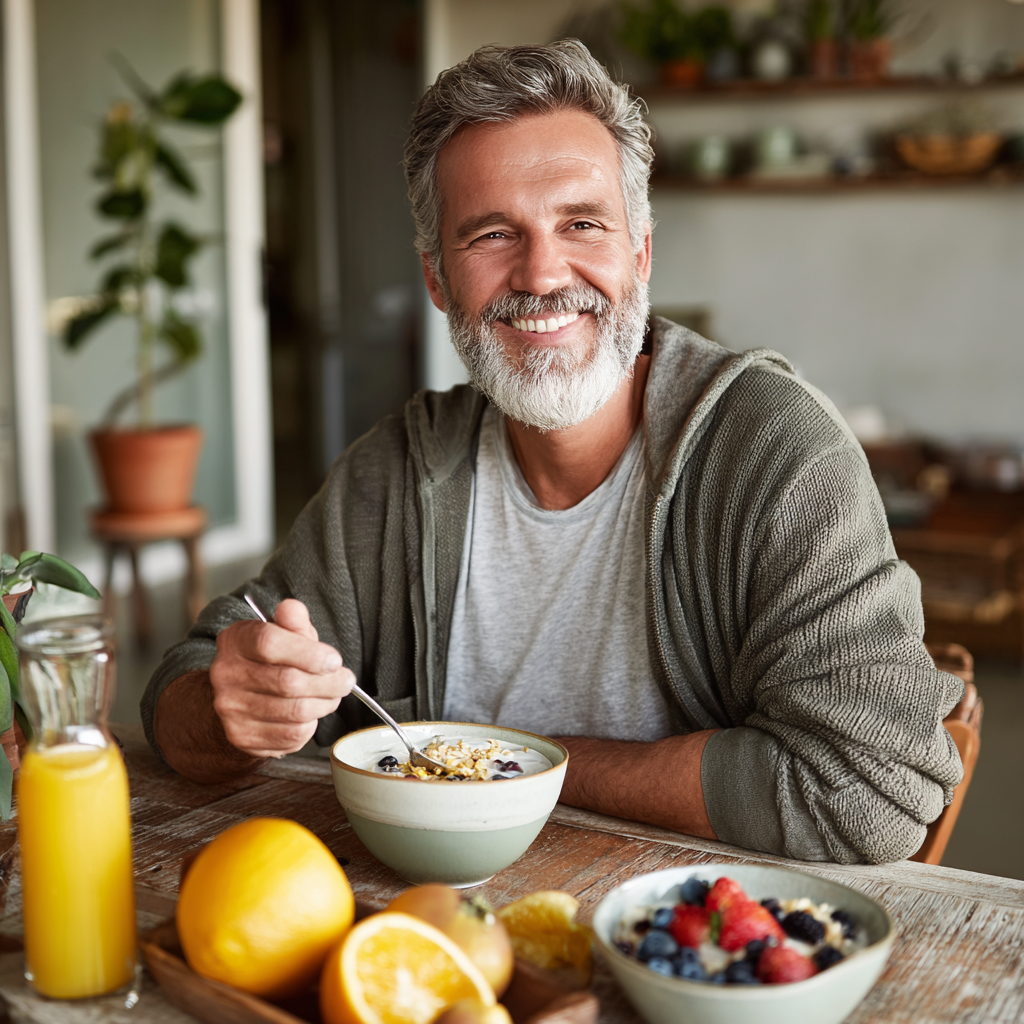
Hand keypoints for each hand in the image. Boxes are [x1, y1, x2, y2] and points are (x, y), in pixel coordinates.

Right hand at [209, 598, 354, 757]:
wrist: (242, 696)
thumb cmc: (271, 660)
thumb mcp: (284, 633)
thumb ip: (292, 621)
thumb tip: (292, 608)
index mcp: (235, 640)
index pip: (269, 643)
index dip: (309, 654)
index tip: (334, 660)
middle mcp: (225, 674)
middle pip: (288, 682)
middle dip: (328, 683)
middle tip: (345, 680)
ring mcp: (230, 708)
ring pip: (295, 711)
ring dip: (325, 703)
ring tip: (331, 695)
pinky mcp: (242, 736)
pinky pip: (291, 734)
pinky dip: (311, 725)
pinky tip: (310, 713)